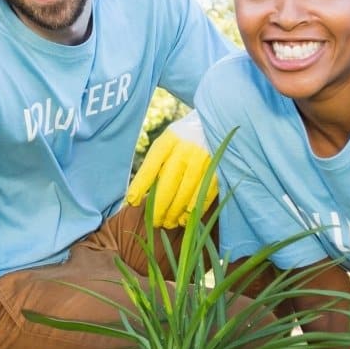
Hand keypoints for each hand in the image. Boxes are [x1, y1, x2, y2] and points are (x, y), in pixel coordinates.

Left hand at [124, 112, 214, 228]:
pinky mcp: (217, 168)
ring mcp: (203, 159)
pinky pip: (204, 193)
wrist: (215, 124)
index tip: (132, 201)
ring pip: (186, 192)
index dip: (140, 185)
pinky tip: (186, 218)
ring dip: (176, 212)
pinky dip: (194, 209)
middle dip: (159, 207)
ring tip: (168, 223)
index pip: (151, 165)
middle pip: (168, 183)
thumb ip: (155, 163)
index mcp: (168, 140)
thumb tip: (136, 194)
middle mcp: (185, 149)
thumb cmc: (183, 139)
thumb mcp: (167, 142)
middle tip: (154, 221)